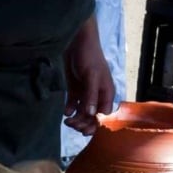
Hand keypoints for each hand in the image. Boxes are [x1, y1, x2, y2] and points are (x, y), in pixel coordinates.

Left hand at [65, 15, 115, 134]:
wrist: (76, 41)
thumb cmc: (89, 56)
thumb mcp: (91, 75)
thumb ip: (91, 95)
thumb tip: (92, 114)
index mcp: (106, 93)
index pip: (103, 116)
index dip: (95, 125)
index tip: (83, 131)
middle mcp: (97, 96)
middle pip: (92, 117)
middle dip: (83, 123)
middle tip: (71, 125)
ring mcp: (86, 93)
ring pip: (82, 113)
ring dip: (75, 119)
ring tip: (66, 121)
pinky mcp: (75, 90)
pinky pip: (73, 105)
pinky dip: (69, 110)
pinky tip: (66, 112)